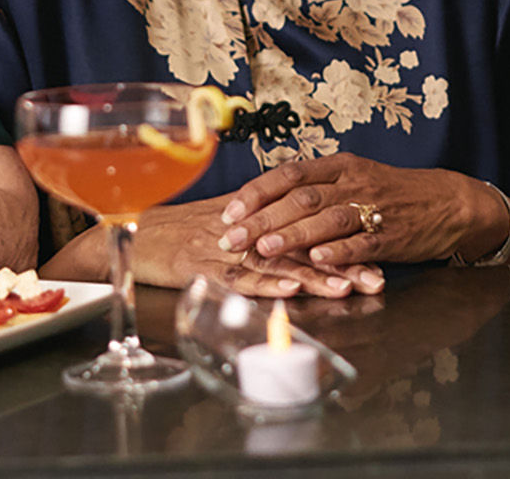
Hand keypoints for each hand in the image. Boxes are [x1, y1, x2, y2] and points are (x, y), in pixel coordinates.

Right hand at [41, 194, 379, 298]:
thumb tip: (301, 235)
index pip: (306, 228)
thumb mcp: (225, 224)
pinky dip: (263, 285)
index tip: (378, 255)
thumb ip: (262, 228)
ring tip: (347, 288)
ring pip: (275, 263)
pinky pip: (236, 278)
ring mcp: (223, 250)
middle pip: (300, 245)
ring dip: (313, 277)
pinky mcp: (200, 269)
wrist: (131, 234)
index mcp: (255, 218)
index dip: (343, 242)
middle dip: (341, 263)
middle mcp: (245, 232)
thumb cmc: (178, 231)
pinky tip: (289, 292)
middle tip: (376, 279)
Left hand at [218, 154, 494, 268]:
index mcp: (340, 166)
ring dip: (292, 234)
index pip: (289, 174)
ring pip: (326, 219)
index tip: (229, 211)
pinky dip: (338, 251)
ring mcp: (372, 209)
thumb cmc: (393, 193)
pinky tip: (317, 260)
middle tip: (231, 237)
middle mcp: (352, 183)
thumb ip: (316, 188)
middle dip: (261, 219)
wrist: (447, 202)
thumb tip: (268, 202)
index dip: (256, 193)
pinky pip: (361, 243)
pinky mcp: (391, 236)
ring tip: (264, 249)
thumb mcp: (353, 177)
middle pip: (300, 199)